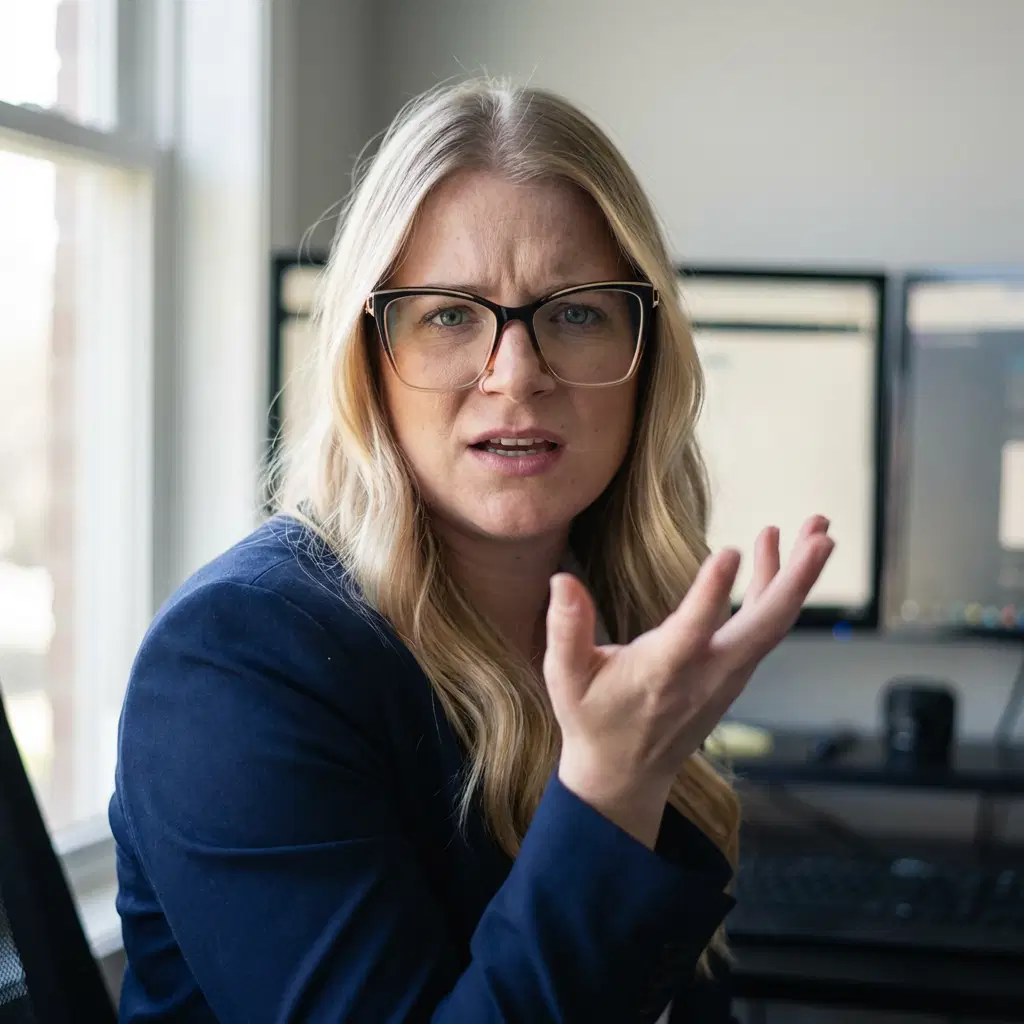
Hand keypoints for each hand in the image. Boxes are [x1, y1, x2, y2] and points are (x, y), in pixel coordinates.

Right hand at [544, 516, 833, 847]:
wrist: (626, 773)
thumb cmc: (593, 720)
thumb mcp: (566, 677)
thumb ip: (565, 629)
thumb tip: (562, 581)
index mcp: (663, 671)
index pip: (694, 629)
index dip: (712, 592)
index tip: (730, 552)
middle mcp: (707, 672)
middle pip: (766, 624)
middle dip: (798, 578)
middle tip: (822, 534)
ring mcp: (728, 674)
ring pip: (774, 622)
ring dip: (798, 576)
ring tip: (817, 528)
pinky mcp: (733, 671)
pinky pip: (764, 627)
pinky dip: (776, 588)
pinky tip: (773, 550)